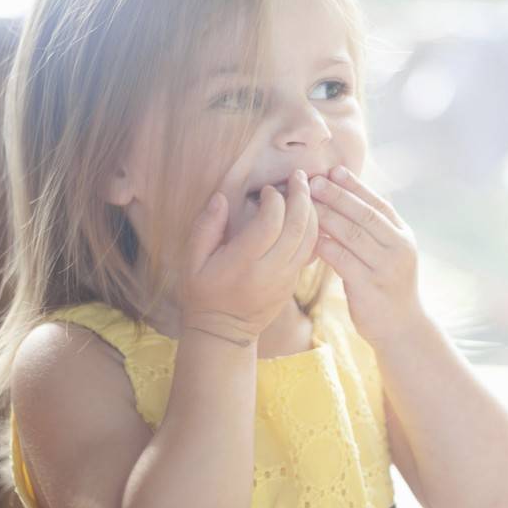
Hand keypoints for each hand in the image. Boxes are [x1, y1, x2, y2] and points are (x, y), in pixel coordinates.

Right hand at [180, 169, 318, 345]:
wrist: (224, 331)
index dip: (274, 200)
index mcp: (243, 263)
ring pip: (310, 239)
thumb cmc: (203, 292)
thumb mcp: (193, 260)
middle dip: (301, 197)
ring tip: (306, 189)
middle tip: (299, 176)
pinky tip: (308, 213)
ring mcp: (285, 278)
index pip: (270, 224)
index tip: (268, 189)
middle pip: (297, 228)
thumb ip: (206, 227)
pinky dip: (314, 229)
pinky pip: (311, 251)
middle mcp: (269, 271)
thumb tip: (221, 197)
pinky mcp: (293, 282)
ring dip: (312, 211)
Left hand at [308, 166, 424, 346]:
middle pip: (364, 215)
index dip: (355, 186)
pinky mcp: (370, 287)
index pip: (378, 204)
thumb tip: (356, 194)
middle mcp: (399, 248)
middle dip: (337, 195)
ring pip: (352, 234)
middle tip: (313, 181)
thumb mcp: (391, 254)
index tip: (333, 170)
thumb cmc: (388, 286)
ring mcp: (386, 268)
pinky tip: (309, 237)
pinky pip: (342, 260)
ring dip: (327, 217)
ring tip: (306, 204)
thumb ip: (377, 229)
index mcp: (404, 236)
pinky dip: (324, 246)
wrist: (402, 328)